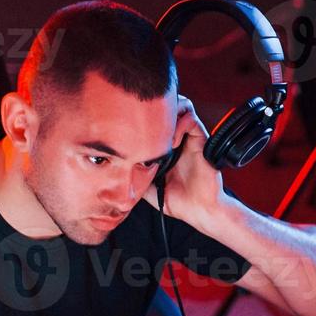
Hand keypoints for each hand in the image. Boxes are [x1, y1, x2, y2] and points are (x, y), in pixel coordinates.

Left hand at [143, 94, 223, 225]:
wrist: (200, 210)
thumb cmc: (179, 201)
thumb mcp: (148, 187)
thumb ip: (135, 175)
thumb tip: (114, 169)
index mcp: (168, 146)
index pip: (157, 118)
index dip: (146, 114)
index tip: (132, 124)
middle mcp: (180, 138)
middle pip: (170, 105)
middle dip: (156, 106)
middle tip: (144, 122)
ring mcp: (191, 138)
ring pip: (183, 105)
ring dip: (169, 113)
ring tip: (160, 133)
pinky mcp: (201, 140)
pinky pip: (192, 119)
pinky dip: (180, 125)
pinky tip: (173, 142)